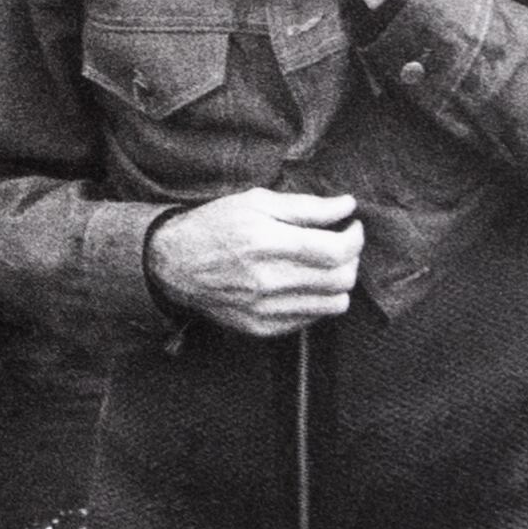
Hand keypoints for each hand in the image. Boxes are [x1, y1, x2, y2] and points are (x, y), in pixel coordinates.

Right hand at [147, 188, 361, 336]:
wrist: (173, 264)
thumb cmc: (214, 226)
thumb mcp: (255, 201)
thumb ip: (305, 206)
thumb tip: (347, 205)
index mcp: (266, 242)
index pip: (336, 250)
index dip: (355, 238)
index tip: (351, 227)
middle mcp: (268, 280)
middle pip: (341, 279)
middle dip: (351, 259)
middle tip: (340, 244)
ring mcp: (265, 309)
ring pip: (334, 304)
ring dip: (339, 283)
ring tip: (324, 266)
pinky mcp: (262, 327)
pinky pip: (311, 319)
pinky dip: (316, 301)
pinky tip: (302, 283)